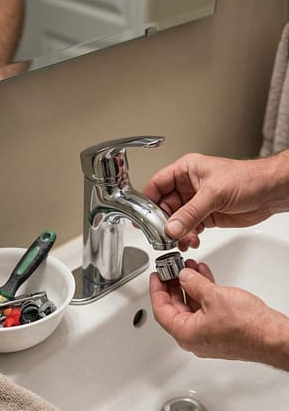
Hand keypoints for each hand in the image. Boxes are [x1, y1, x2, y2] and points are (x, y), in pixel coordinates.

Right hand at [142, 153, 281, 248]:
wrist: (269, 193)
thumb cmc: (247, 178)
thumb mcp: (214, 194)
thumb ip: (190, 213)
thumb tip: (171, 228)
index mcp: (186, 170)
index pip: (157, 185)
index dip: (147, 201)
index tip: (142, 218)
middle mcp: (188, 186)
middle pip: (163, 207)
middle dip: (163, 223)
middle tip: (163, 236)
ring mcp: (196, 202)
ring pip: (175, 221)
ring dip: (176, 233)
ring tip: (181, 240)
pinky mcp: (205, 217)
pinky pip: (188, 229)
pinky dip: (187, 237)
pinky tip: (192, 241)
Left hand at [149, 261, 288, 366]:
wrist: (270, 336)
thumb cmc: (246, 326)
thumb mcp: (214, 296)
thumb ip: (194, 284)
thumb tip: (184, 277)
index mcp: (185, 334)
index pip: (161, 310)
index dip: (157, 290)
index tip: (157, 276)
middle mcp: (193, 338)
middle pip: (175, 308)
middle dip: (174, 285)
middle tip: (172, 269)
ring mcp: (206, 336)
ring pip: (191, 308)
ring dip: (190, 286)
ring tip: (189, 268)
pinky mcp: (219, 331)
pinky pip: (204, 310)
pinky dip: (203, 293)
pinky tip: (204, 278)